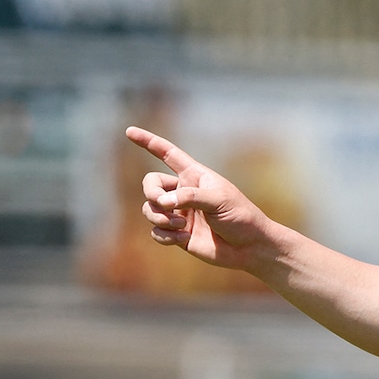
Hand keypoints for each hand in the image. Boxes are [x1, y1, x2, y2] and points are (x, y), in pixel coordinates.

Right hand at [125, 126, 275, 269]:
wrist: (249, 247)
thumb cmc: (241, 217)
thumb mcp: (219, 200)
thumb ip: (190, 197)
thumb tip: (162, 202)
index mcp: (194, 175)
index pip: (167, 153)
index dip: (148, 142)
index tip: (129, 131)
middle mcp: (183, 192)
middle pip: (150, 184)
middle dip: (150, 193)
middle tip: (163, 204)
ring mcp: (179, 213)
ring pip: (149, 209)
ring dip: (160, 218)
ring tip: (181, 227)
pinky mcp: (177, 233)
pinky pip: (156, 231)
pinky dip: (165, 236)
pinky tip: (184, 239)